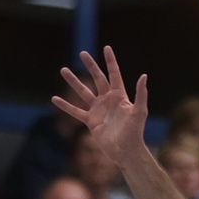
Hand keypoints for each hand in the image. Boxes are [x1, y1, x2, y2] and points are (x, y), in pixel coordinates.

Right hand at [53, 47, 148, 168]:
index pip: (114, 74)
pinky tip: (54, 99)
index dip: (111, 61)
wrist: (126, 151)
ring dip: (74, 81)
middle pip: (97, 78)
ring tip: (63, 70)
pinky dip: (65, 106)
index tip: (106, 48)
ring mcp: (98, 110)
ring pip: (83, 92)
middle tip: (82, 53)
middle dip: (91, 66)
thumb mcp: (139, 112)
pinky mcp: (91, 121)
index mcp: (119, 95)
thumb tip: (144, 75)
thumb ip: (141, 94)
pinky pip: (76, 111)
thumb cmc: (135, 132)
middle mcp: (108, 100)